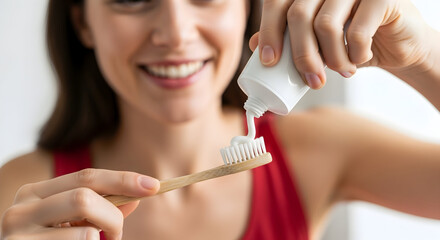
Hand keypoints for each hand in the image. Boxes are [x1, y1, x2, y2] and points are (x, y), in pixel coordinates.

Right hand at [0, 169, 158, 239]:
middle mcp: (21, 209)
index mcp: (35, 193)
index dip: (123, 179)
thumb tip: (137, 196)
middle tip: (117, 233)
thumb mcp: (74, 223)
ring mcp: (18, 235)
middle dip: (113, 216)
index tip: (153, 186)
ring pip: (86, 232)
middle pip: (84, 198)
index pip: (86, 177)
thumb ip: (102, 208)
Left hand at [251, 0, 434, 88]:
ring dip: (331, 59)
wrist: (397, 44)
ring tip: (341, 71)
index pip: (278, 3)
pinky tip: (360, 59)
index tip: (269, 61)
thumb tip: (253, 44)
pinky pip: (357, 31)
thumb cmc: (351, 41)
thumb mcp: (316, 43)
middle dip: (301, 55)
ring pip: (325, 25)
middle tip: (312, 80)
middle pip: (298, 15)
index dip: (268, 31)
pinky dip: (355, 55)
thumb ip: (288, 39)